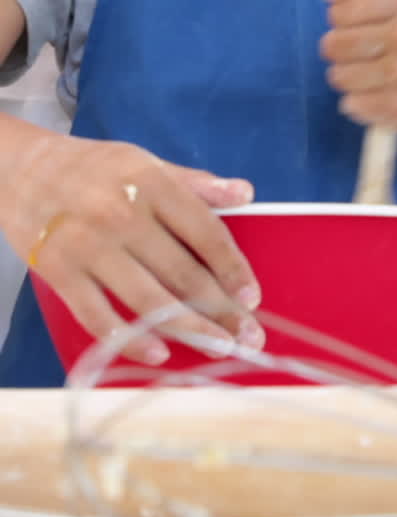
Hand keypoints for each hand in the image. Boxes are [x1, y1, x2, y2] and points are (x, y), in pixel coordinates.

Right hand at [4, 134, 262, 365]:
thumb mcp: (145, 163)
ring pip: (148, 299)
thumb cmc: (92, 169)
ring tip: (218, 347)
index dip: (232, 268)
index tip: (252, 297)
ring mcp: (89, 245)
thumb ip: (195, 183)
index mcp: (151, 182)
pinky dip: (130, 340)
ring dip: (189, 329)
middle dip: (221, 309)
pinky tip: (158, 353)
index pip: (204, 231)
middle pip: (183, 272)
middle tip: (248, 336)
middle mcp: (122, 214)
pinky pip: (99, 316)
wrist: (20, 168)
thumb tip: (245, 192)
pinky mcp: (59, 271)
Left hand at [319, 0, 396, 130]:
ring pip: (348, 77)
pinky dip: (355, 103)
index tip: (345, 17)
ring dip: (341, 75)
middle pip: (342, 44)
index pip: (349, 8)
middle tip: (342, 46)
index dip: (338, 14)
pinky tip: (361, 94)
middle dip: (334, 45)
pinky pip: (362, 107)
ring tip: (351, 70)